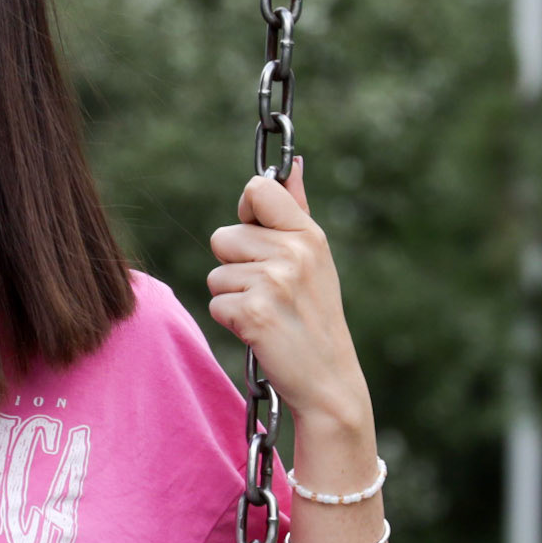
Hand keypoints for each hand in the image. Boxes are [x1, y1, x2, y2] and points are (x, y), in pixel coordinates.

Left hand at [206, 162, 370, 433]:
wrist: (327, 378)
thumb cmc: (314, 314)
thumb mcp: (314, 258)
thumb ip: (295, 210)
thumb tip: (292, 164)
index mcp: (308, 234)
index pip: (257, 189)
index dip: (246, 213)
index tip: (258, 238)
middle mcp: (294, 253)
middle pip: (223, 236)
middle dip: (235, 265)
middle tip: (267, 291)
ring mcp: (274, 282)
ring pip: (216, 273)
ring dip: (232, 296)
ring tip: (266, 312)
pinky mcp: (254, 313)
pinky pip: (215, 304)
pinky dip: (231, 321)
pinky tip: (259, 330)